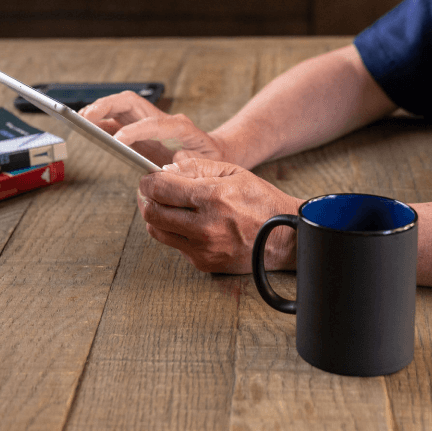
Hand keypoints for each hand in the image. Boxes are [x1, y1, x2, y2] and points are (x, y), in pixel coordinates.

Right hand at [79, 91, 229, 167]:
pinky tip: (85, 126)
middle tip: (87, 117)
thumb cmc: (208, 159)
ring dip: (99, 109)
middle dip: (108, 106)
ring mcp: (148, 121)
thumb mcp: (206, 165)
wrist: (212, 152)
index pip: (155, 123)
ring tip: (80, 119)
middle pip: (131, 102)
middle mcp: (162, 118)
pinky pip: (116, 120)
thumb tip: (174, 162)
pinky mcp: (139, 128)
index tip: (119, 141)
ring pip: (120, 106)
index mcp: (181, 127)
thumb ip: (190, 164)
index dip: (136, 130)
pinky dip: (100, 121)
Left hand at [137, 158, 302, 273]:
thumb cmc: (260, 201)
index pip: (160, 189)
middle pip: (152, 212)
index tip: (149, 178)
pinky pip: (175, 245)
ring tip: (168, 207)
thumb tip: (166, 170)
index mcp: (213, 197)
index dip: (148, 181)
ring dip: (156, 217)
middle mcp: (205, 226)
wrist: (284, 237)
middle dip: (147, 199)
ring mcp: (203, 248)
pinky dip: (175, 233)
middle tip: (153, 192)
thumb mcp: (233, 172)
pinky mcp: (203, 263)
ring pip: (157, 232)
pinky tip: (188, 223)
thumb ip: (197, 167)